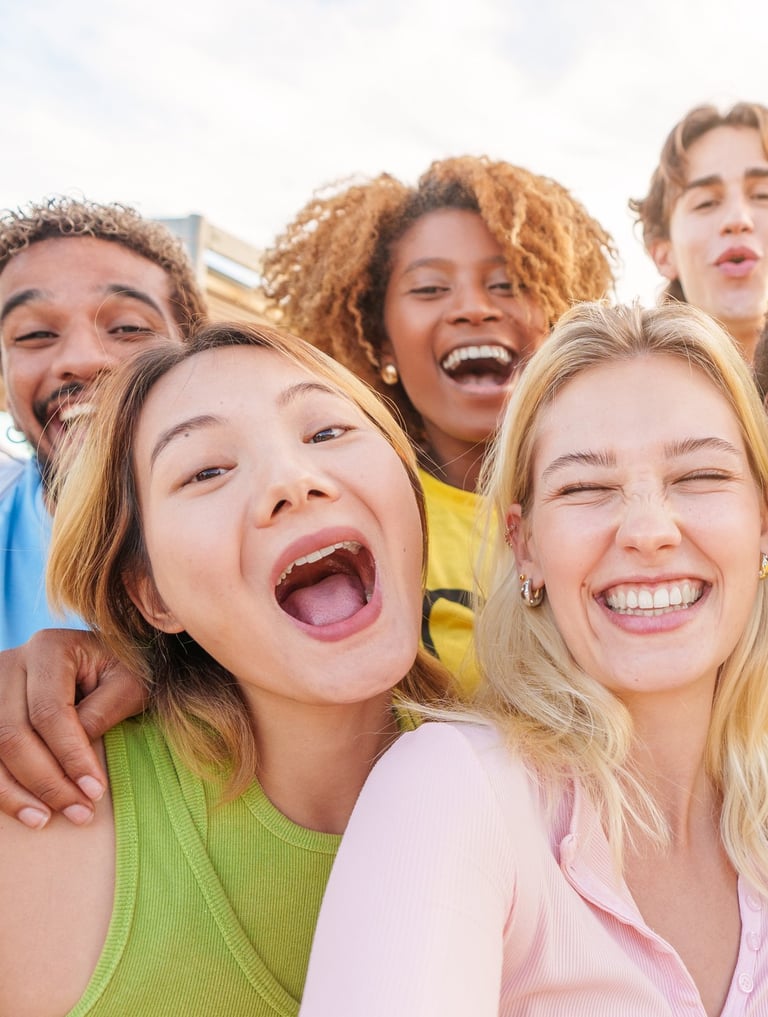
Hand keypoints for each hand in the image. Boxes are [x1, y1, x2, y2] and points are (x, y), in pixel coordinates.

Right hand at [0, 628, 146, 827]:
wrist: (106, 661)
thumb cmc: (123, 672)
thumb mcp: (129, 684)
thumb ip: (104, 712)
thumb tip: (74, 758)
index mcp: (49, 648)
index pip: (50, 712)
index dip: (70, 756)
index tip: (95, 791)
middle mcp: (12, 662)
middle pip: (13, 733)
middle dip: (46, 781)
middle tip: (80, 812)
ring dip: (17, 792)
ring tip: (48, 820)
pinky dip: (2, 788)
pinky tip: (26, 811)